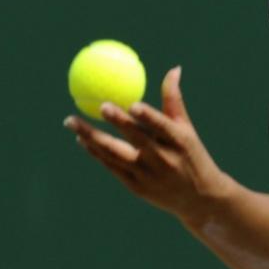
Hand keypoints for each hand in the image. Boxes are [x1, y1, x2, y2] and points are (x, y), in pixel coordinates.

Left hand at [63, 66, 234, 222]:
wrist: (197, 199)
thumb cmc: (191, 156)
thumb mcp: (186, 130)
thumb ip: (173, 100)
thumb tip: (173, 69)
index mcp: (179, 142)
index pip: (162, 127)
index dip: (148, 117)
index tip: (133, 105)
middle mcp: (163, 160)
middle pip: (134, 139)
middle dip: (115, 122)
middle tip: (96, 104)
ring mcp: (147, 175)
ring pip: (115, 154)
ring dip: (91, 138)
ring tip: (72, 121)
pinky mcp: (136, 187)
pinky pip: (112, 167)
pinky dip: (96, 153)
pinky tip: (82, 140)